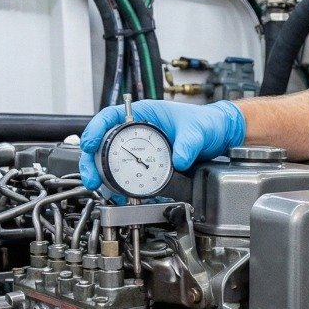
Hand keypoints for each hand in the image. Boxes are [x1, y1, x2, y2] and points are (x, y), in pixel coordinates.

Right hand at [79, 99, 244, 189]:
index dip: (95, 130)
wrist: (218, 136)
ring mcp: (141, 147)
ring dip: (103, 175)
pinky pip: (129, 173)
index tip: (89, 145)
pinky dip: (121, 184)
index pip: (110, 117)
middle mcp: (138, 130)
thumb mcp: (197, 130)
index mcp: (144, 114)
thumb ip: (189, 144)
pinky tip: (120, 195)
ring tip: (102, 189)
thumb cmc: (206, 123)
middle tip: (92, 178)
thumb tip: (179, 160)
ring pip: (112, 160)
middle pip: (104, 143)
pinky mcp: (148, 163)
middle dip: (93, 161)